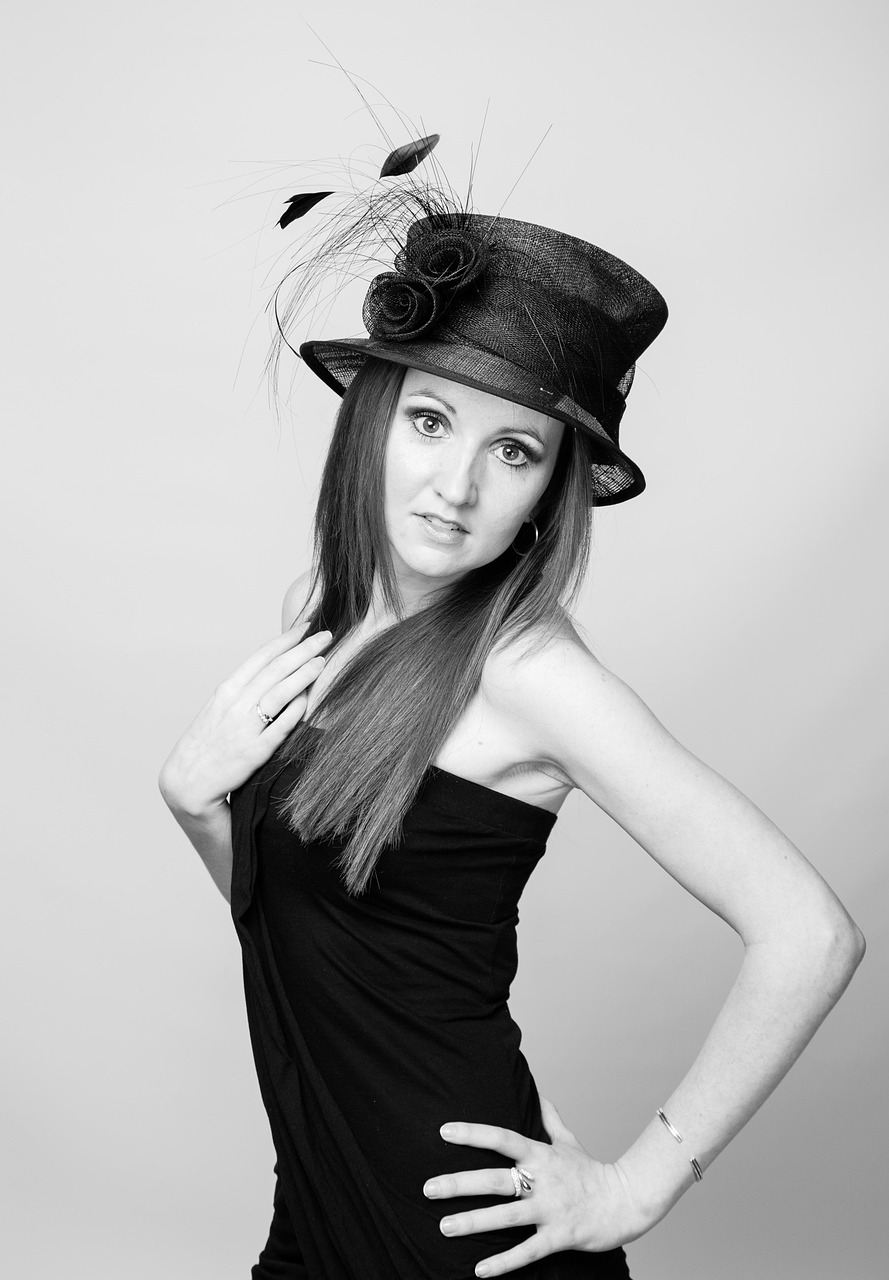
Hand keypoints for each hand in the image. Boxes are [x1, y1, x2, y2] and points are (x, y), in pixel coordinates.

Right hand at [159, 626, 331, 816]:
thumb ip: (244, 691)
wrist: (187, 782)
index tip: (305, 626)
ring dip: (303, 673)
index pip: (261, 656)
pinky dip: (297, 708)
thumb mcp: (218, 709)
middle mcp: (235, 704)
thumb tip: (274, 672)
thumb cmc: (206, 744)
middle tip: (326, 635)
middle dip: (303, 649)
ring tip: (323, 660)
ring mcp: (245, 727)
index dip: (286, 639)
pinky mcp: (255, 752)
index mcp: (226, 690)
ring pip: (280, 692)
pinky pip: (281, 725)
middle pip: (275, 669)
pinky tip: (311, 697)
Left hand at [424, 1097, 640, 1276]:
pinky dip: (503, 1262)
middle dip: (459, 1184)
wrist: (627, 1201)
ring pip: (506, 1217)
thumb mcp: (570, 1141)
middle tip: (427, 1188)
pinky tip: (479, 1270)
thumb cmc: (593, 1172)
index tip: (444, 1132)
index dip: (473, 1134)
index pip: (502, 1138)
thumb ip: (550, 1118)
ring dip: (473, 1223)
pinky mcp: (560, 1236)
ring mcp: (551, 1209)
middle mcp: (543, 1180)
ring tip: (444, 1227)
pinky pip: (527, 1251)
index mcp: (541, 1155)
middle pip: (495, 1180)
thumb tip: (537, 1091)